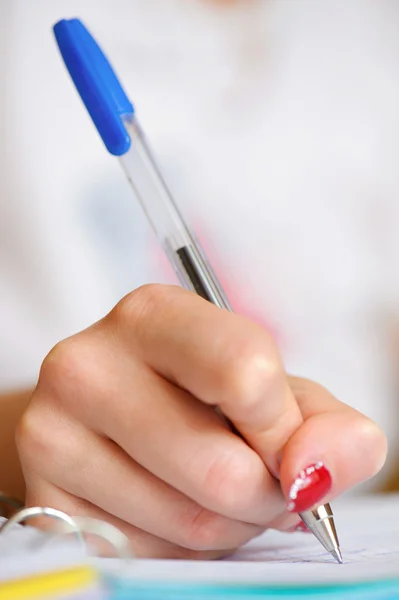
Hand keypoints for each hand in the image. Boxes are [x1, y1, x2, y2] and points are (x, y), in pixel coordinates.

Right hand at [17, 285, 386, 557]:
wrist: (109, 414)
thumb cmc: (198, 395)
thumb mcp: (269, 390)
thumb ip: (321, 421)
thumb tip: (336, 461)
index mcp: (151, 315)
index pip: (246, 373)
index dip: (286, 429)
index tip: (287, 447)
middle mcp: (87, 364)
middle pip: (224, 468)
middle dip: (267, 494)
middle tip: (259, 479)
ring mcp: (52, 433)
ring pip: (191, 523)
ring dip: (230, 525)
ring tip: (212, 491)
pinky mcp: (43, 499)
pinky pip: (148, 556)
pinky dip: (181, 548)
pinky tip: (168, 509)